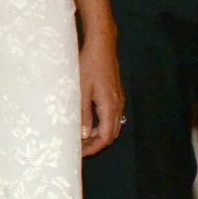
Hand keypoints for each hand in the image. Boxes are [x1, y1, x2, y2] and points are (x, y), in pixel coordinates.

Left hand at [78, 28, 123, 155]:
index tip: (80, 153)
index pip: (105, 137)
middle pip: (111, 134)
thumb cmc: (89, 65)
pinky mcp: (116, 93)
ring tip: (81, 137)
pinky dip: (101, 124)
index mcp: (109, 107)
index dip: (93, 148)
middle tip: (79, 148)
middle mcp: (117, 105)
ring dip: (98, 134)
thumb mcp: (81, 90)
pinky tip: (88, 121)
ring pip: (112, 125)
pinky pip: (112, 116)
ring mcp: (118, 99)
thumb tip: (83, 135)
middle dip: (96, 144)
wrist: (102, 45)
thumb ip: (83, 114)